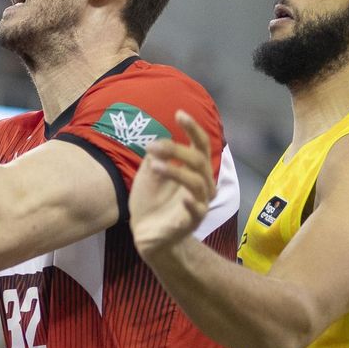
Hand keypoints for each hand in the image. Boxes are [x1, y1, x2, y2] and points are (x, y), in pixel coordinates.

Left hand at [130, 110, 215, 255]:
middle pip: (198, 159)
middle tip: (151, 146)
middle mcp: (202, 183)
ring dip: (176, 171)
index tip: (179, 114)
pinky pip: (198, 210)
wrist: (147, 233)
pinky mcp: (193, 221)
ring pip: (196, 182)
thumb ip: (156, 156)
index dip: (193, 128)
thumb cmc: (151, 200)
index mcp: (194, 169)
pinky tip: (183, 199)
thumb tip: (159, 142)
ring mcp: (200, 202)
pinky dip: (192, 203)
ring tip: (154, 166)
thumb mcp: (149, 173)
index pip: (200, 144)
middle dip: (175, 149)